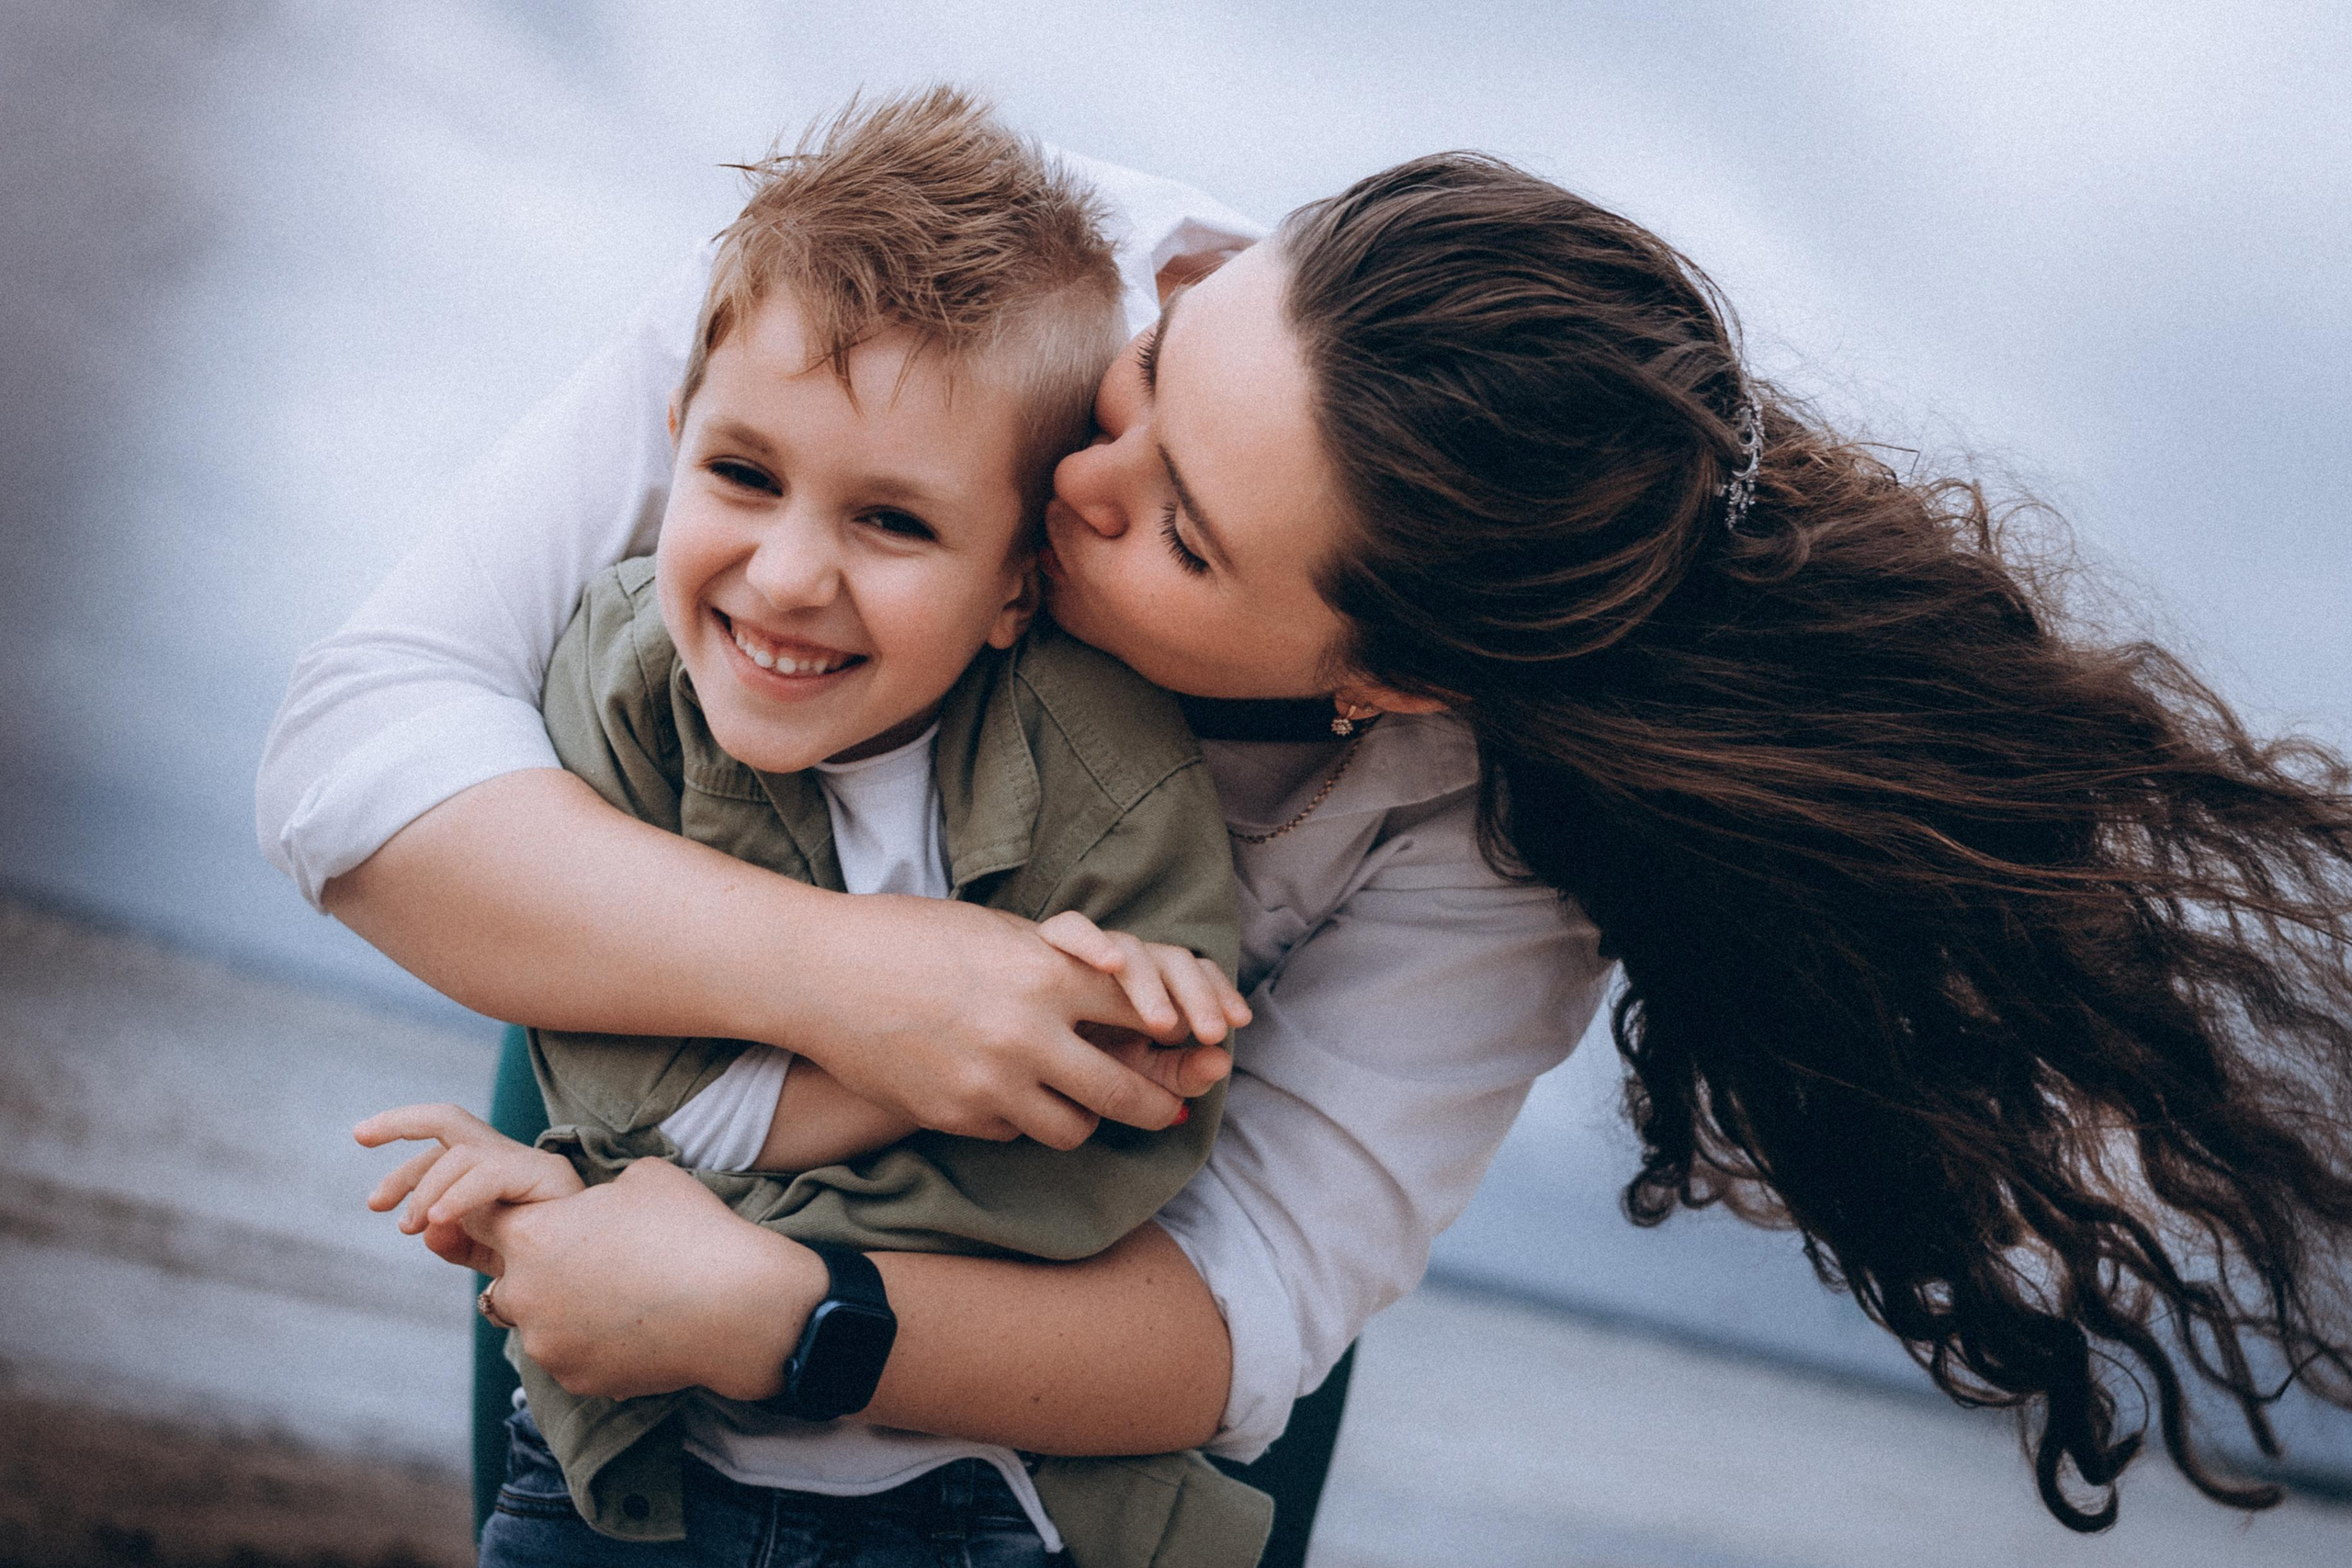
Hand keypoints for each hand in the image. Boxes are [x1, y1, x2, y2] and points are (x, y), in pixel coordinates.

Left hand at [355, 1102, 583, 1270]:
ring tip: (411, 1226)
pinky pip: (489, 1172)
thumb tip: (426, 1229)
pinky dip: (457, 1193)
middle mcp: (510, 1158)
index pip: (441, 1151)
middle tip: (360, 1139)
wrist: (601, 1282)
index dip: (403, 1170)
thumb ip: (457, 1243)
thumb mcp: (491, 1257)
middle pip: (449, 1119)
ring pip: (461, 1151)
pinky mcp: (545, 1176)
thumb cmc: (551, 1269)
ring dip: (426, 1186)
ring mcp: (528, 1163)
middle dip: (400, 1122)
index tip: (372, 1204)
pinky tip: (437, 1219)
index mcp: (494, 1174)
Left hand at [468, 1157, 824, 1401]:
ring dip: (559, 1309)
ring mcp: (548, 1344)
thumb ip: (595, 1190)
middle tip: (585, 1261)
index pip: (481, 1221)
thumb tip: (592, 1202)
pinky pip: (567, 1355)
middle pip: (503, 1279)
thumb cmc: (691, 1230)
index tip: (540, 1219)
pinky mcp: (576, 1380)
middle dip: (533, 1270)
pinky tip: (634, 1324)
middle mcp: (525, 1294)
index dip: (511, 1216)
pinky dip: (589, 1342)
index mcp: (532, 1236)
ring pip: (534, 1323)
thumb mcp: (643, 1178)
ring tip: (615, 1294)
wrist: (737, 1307)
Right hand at [792, 895, 1227, 1149]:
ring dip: (1085, 1117)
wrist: (821, 973)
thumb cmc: (914, 937)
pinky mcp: (954, 1117)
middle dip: (1157, 1104)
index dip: (1179, 1034)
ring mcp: (990, 1083)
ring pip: (1074, 1129)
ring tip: (1079, 1101)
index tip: (1192, 1043)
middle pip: (1126, 1092)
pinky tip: (1003, 1093)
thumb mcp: (1000, 934)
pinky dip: (1019, 1119)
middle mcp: (1027, 1034)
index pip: (1146, 1014)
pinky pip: (1013, 1133)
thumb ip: (1062, 967)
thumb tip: (1124, 990)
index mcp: (1046, 974)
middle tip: (1170, 1108)